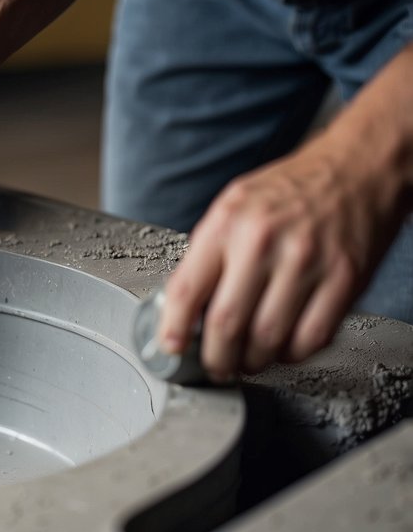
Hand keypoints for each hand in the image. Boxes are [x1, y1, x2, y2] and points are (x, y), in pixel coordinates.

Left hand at [157, 136, 408, 379]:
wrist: (359, 165)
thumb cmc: (292, 189)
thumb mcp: (234, 205)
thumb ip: (209, 253)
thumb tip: (183, 307)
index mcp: (228, 224)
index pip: (187, 290)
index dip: (173, 330)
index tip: (172, 349)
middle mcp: (264, 243)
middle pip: (226, 325)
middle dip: (215, 359)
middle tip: (216, 367)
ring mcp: (307, 262)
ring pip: (268, 340)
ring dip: (254, 362)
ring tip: (249, 360)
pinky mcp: (345, 279)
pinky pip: (312, 338)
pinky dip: (293, 355)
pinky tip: (285, 348)